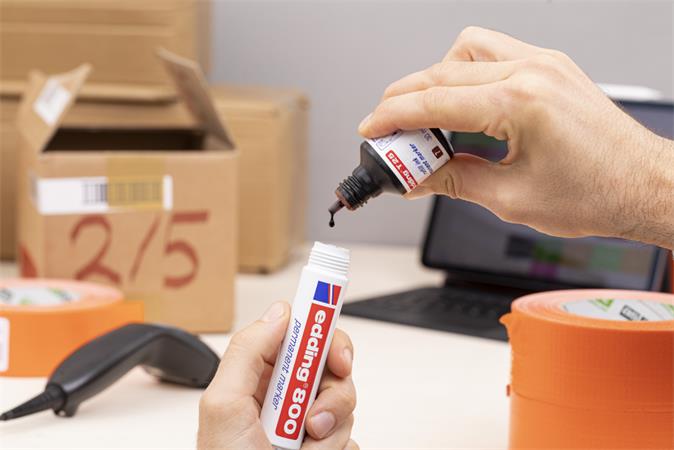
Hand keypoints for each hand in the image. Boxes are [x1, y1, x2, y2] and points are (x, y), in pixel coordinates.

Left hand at [197, 302, 357, 449]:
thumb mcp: (223, 405)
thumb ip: (248, 352)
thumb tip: (281, 313)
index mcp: (260, 375)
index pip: (300, 335)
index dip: (324, 336)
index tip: (338, 356)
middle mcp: (286, 394)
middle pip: (332, 366)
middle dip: (332, 392)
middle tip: (315, 419)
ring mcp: (308, 421)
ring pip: (346, 402)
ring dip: (330, 431)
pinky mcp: (326, 445)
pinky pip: (351, 436)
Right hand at [359, 27, 673, 249]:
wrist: (645, 185)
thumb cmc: (596, 194)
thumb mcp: (511, 198)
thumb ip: (453, 181)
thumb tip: (415, 177)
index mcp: (520, 103)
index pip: (434, 102)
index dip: (393, 118)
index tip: (371, 130)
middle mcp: (531, 71)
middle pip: (441, 73)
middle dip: (405, 102)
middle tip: (391, 137)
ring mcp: (542, 63)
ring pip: (465, 51)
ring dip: (436, 80)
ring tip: (427, 120)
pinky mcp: (550, 67)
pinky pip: (494, 53)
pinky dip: (466, 74)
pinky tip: (463, 105)